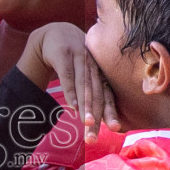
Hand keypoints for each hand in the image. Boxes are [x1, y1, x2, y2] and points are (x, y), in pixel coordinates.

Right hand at [17, 22, 119, 141]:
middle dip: (97, 117)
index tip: (115, 130)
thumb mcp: (84, 71)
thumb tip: (99, 120)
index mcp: (99, 72)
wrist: (54, 32)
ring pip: (84, 86)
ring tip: (87, 124)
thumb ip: (92, 91)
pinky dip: (71, 90)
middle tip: (94, 137)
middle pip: (96, 95)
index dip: (111, 112)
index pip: (107, 95)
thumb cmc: (72, 58)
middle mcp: (93, 66)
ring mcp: (79, 58)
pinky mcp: (63, 54)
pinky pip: (68, 75)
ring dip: (86, 106)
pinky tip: (73, 105)